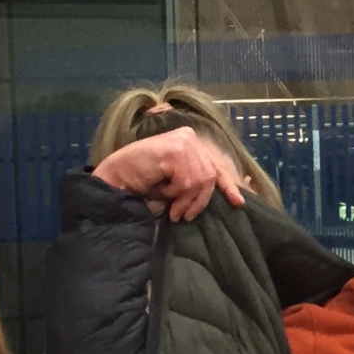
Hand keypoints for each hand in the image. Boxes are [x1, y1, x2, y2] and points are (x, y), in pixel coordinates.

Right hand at [90, 127, 248, 220]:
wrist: (115, 178)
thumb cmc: (143, 182)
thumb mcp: (177, 181)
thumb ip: (198, 180)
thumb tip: (237, 190)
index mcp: (191, 141)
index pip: (216, 163)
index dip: (228, 184)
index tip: (238, 202)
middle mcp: (189, 137)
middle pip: (210, 176)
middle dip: (198, 201)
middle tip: (182, 216)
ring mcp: (183, 141)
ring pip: (200, 181)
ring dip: (183, 199)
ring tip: (170, 207)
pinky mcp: (175, 150)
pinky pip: (187, 181)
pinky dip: (174, 193)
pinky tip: (162, 191)